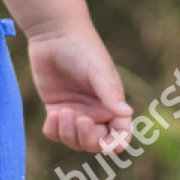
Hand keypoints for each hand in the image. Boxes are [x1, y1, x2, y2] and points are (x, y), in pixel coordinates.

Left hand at [28, 23, 132, 153]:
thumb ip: (110, 94)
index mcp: (112, 105)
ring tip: (62, 111)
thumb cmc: (83, 49)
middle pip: (95, 143)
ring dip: (68, 133)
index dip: (116, 143)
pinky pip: (54, 133)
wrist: (54, 34)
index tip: (107, 144)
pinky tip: (52, 114)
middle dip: (87, 138)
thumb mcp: (98, 72)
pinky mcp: (55, 109)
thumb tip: (127, 113)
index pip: (119, 134)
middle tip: (79, 120)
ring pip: (73, 141)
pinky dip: (53, 130)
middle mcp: (95, 113)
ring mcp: (75, 113)